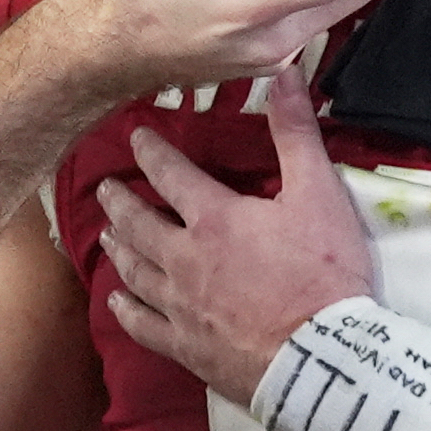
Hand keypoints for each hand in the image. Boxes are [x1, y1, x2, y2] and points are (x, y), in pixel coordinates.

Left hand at [99, 64, 372, 400]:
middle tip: (105, 189)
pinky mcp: (186, 347)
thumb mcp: (318, 194)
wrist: (322, 359)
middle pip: (139, 223)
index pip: (169, 174)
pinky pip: (144, 325)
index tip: (136, 137)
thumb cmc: (324, 273)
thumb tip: (282, 72)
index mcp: (214, 218)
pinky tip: (116, 300)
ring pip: (135, 270)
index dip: (151, 152)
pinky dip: (126, 309)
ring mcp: (180, 306)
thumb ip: (296, 133)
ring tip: (108, 234)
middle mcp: (184, 259)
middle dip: (120, 201)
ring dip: (119, 248)